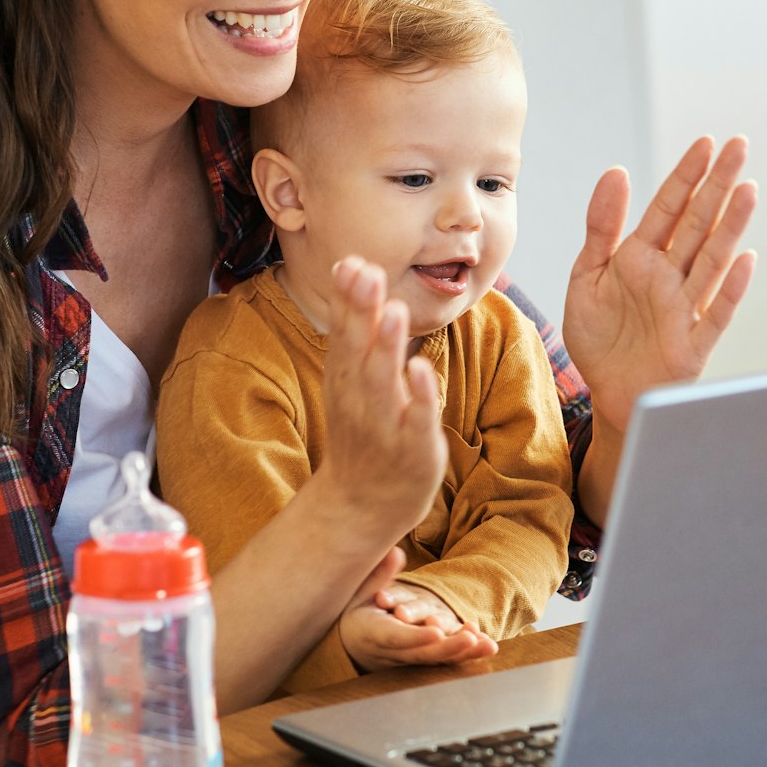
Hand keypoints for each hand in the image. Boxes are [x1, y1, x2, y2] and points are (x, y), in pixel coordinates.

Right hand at [313, 256, 445, 544]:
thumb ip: (355, 328)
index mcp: (345, 379)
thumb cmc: (361, 431)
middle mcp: (359, 398)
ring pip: (384, 382)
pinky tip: (422, 369)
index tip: (351, 263)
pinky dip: (418, 396)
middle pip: (360, 350)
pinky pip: (416, 419)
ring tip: (394, 311)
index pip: (344, 333)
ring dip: (388, 346)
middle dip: (363, 312)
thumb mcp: (349, 379)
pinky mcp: (414, 449)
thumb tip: (353, 268)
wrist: (360, 504)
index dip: (347, 299)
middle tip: (369, 273)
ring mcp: (385, 424)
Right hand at [341, 583, 497, 672]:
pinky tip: (487, 646)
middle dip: (448, 647)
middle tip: (470, 638)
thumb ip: (379, 575)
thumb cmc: (356, 612)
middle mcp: (392, 652)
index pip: (396, 637)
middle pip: (422, 654)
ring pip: (437, 660)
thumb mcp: (361, 592)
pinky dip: (466, 655)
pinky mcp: (422, 661)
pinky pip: (445, 660)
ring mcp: (408, 660)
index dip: (416, 636)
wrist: (353, 643)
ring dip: (464, 653)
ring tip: (488, 644)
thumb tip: (394, 551)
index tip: (436, 632)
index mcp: (374, 633)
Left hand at [564, 136, 757, 432]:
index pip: (668, 207)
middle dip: (717, 184)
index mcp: (640, 256)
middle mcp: (668, 276)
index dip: (686, 175)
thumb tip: (616, 171)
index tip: (706, 143)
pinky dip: (731, 289)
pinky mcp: (693, 343)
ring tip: (747, 189)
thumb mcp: (586, 275)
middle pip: (697, 223)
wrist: (606, 394)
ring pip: (712, 259)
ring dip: (730, 226)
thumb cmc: (600, 336)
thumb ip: (601, 226)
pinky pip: (715, 313)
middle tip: (739, 145)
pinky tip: (746, 261)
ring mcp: (684, 307)